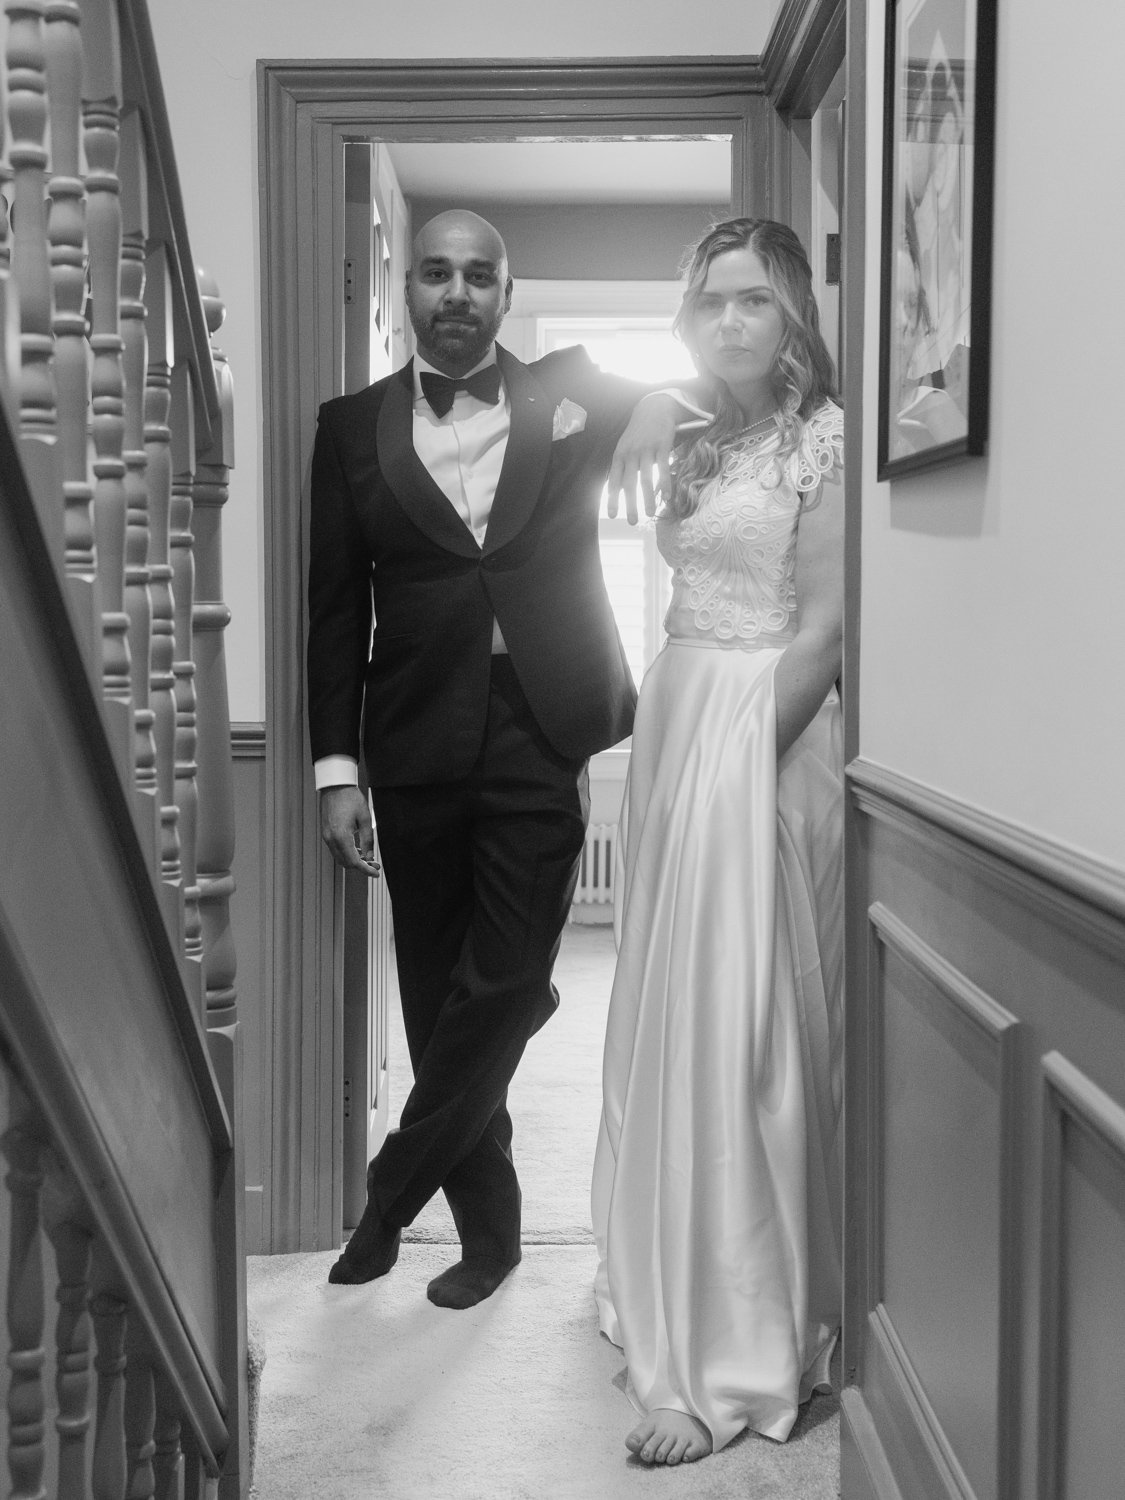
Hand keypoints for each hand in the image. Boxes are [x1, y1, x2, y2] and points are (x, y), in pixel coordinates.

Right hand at [319, 785, 380, 876]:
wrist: (335, 786)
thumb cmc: (352, 799)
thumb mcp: (365, 819)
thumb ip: (368, 840)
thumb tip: (370, 857)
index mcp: (341, 837)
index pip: (354, 862)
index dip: (366, 870)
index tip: (376, 873)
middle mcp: (331, 839)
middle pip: (346, 863)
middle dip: (361, 867)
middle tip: (375, 864)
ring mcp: (326, 837)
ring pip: (340, 858)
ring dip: (353, 861)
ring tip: (368, 858)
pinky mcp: (326, 833)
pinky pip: (336, 850)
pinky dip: (347, 854)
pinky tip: (358, 850)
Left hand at [606, 393, 676, 523]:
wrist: (653, 408)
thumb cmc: (638, 432)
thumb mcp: (624, 446)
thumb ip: (623, 465)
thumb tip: (620, 489)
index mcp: (619, 455)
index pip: (614, 480)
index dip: (613, 499)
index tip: (613, 515)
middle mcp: (631, 453)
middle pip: (629, 483)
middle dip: (630, 504)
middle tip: (632, 521)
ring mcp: (646, 449)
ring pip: (646, 478)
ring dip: (647, 498)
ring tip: (649, 513)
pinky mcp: (662, 445)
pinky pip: (663, 468)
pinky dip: (664, 484)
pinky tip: (666, 497)